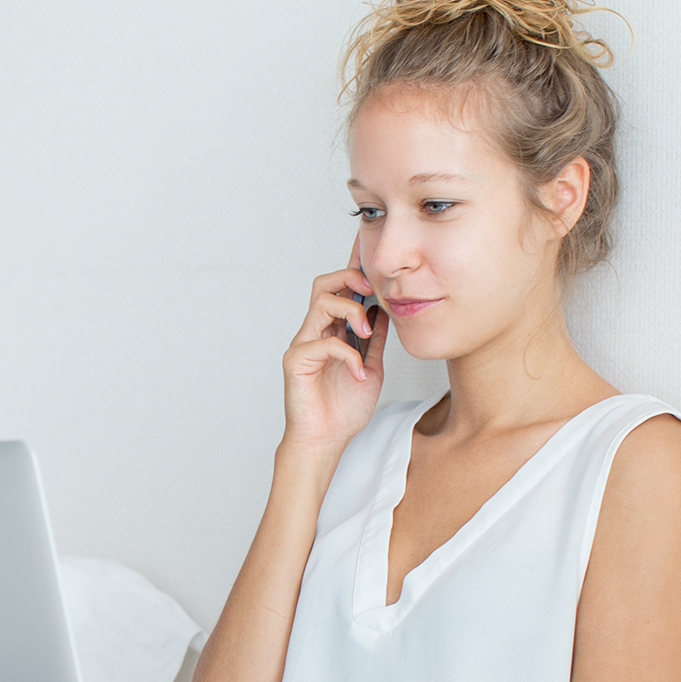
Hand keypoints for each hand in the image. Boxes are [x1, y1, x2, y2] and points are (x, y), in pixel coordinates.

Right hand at [282, 235, 386, 452]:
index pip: (342, 289)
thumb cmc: (343, 408)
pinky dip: (347, 354)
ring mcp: (304, 344)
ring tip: (366, 331)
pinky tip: (357, 372)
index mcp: (333, 330)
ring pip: (320, 304)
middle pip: (324, 284)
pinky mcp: (296, 362)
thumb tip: (384, 311)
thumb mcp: (371, 366)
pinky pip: (323, 344)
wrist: (325, 439)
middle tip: (372, 288)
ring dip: (349, 311)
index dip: (353, 265)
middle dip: (349, 278)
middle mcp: (316, 332)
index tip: (365, 242)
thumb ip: (375, 340)